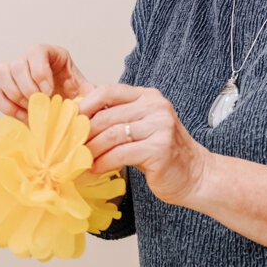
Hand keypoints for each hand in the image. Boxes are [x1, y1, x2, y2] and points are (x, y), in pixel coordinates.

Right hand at [0, 44, 94, 120]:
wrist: (66, 114)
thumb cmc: (76, 99)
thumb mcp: (87, 94)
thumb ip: (90, 94)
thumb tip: (87, 101)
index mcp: (50, 54)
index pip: (36, 51)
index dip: (40, 72)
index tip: (49, 91)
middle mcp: (29, 60)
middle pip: (17, 64)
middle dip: (28, 88)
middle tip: (40, 103)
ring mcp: (14, 74)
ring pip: (0, 72)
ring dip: (15, 95)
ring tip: (32, 108)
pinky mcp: (4, 91)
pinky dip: (8, 107)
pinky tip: (24, 115)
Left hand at [79, 82, 212, 206]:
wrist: (196, 175)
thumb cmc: (162, 153)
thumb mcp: (141, 127)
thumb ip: (118, 118)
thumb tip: (79, 118)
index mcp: (149, 97)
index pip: (109, 91)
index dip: (86, 104)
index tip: (71, 119)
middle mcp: (156, 107)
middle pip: (107, 115)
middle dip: (85, 133)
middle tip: (71, 146)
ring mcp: (160, 127)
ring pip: (111, 135)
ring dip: (91, 150)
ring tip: (80, 160)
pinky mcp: (159, 149)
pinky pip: (120, 154)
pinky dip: (103, 163)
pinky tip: (95, 170)